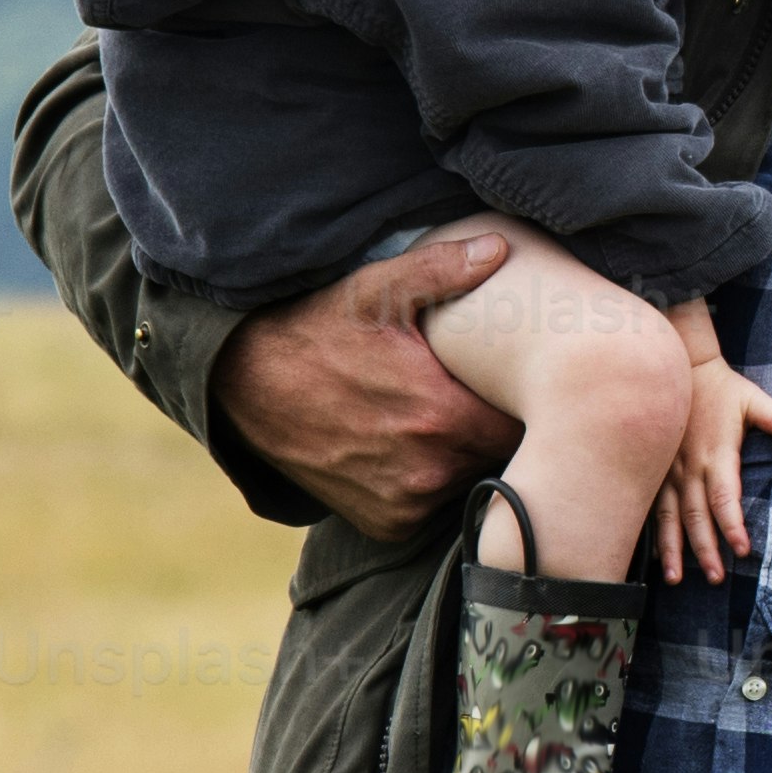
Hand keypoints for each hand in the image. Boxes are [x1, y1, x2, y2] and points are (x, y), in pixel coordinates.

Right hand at [206, 225, 521, 541]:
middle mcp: (428, 470)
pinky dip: (432, 485)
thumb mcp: (378, 291)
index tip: (520, 383)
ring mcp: (405, 503)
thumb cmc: (317, 330)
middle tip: (485, 396)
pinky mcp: (385, 523)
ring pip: (469, 482)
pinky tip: (416, 450)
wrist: (246, 383)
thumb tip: (500, 249)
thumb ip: (444, 270)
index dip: (525, 404)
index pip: (521, 425)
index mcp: (441, 415)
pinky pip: (433, 508)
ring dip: (467, 458)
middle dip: (499, 429)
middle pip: (500, 457)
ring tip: (447, 421)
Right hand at [646, 315, 771, 585]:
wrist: (675, 369)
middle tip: (716, 577)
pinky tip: (656, 558)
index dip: (733, 525)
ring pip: (671, 519)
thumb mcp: (750, 398)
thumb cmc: (718, 388)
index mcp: (715, 455)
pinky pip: (653, 510)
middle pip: (698, 518)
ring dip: (675, 550)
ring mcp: (667, 473)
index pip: (724, 498)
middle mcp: (689, 469)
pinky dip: (655, 535)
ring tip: (678, 578)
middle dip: (706, 550)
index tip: (743, 550)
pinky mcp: (654, 474)